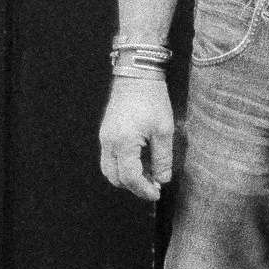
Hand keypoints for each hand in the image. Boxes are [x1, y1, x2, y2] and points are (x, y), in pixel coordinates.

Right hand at [99, 78, 176, 200]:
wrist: (137, 74)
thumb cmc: (152, 99)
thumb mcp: (164, 130)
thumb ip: (163, 158)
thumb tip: (162, 178)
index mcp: (123, 143)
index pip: (130, 178)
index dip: (143, 190)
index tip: (156, 193)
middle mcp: (109, 143)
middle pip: (115, 178)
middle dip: (134, 186)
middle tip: (153, 185)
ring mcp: (104, 137)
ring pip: (109, 169)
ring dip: (126, 177)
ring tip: (147, 174)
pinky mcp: (105, 132)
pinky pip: (109, 157)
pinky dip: (122, 165)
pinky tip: (139, 160)